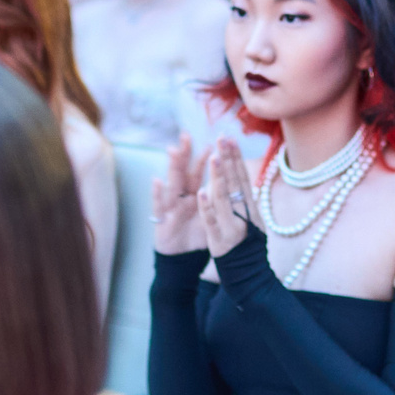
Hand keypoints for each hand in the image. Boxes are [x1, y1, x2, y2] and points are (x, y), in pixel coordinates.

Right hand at [152, 134, 207, 254]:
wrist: (180, 258)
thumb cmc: (195, 235)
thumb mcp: (210, 216)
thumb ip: (218, 200)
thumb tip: (237, 187)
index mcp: (193, 195)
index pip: (200, 173)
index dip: (207, 158)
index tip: (211, 142)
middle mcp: (181, 197)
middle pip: (183, 172)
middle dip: (186, 155)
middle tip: (187, 136)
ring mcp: (169, 207)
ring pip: (171, 184)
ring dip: (172, 168)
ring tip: (173, 150)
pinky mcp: (161, 221)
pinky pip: (159, 206)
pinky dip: (158, 194)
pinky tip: (157, 181)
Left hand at [196, 138, 255, 255]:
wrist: (249, 272)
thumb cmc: (247, 243)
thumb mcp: (251, 217)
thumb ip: (243, 198)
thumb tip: (238, 173)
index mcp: (249, 206)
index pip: (241, 177)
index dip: (236, 158)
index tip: (230, 138)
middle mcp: (243, 213)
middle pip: (234, 182)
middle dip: (229, 159)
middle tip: (224, 138)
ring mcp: (231, 226)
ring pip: (223, 198)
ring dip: (219, 177)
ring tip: (214, 157)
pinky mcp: (219, 239)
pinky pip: (212, 220)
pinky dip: (206, 207)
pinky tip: (200, 191)